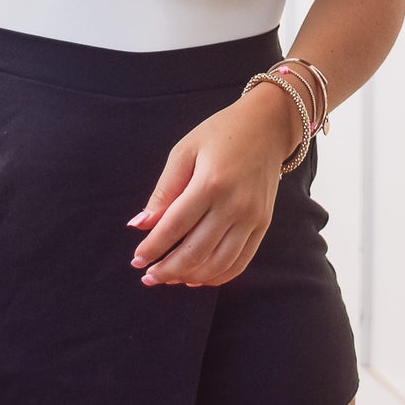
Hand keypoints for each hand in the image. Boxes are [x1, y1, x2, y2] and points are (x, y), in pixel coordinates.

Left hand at [127, 85, 301, 286]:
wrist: (268, 126)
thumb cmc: (221, 134)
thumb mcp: (185, 150)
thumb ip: (164, 190)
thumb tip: (141, 225)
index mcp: (211, 182)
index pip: (175, 226)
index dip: (153, 247)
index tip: (136, 260)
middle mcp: (235, 205)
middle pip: (196, 251)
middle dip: (167, 270)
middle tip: (149, 276)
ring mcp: (252, 218)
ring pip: (218, 264)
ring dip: (189, 277)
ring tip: (169, 278)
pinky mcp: (263, 225)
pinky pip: (240, 263)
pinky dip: (217, 277)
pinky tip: (197, 277)